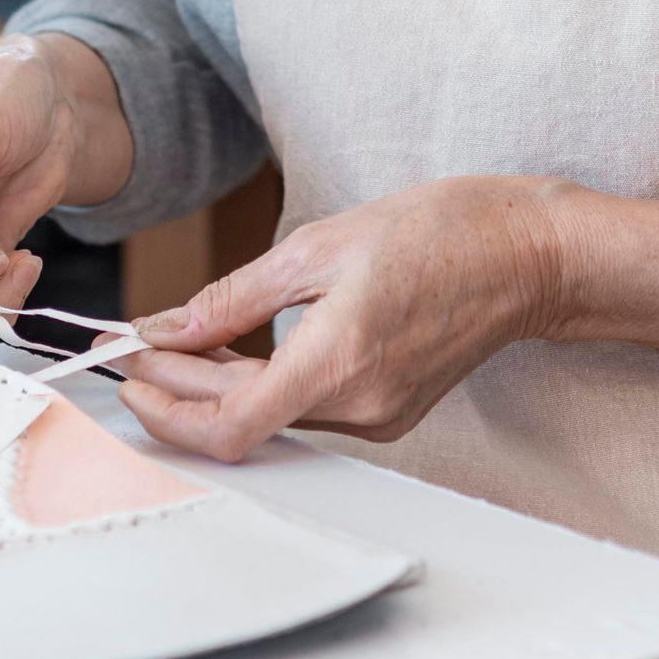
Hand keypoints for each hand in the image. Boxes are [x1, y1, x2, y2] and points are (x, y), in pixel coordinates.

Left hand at [117, 175, 570, 462]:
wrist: (527, 255)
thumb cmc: (441, 232)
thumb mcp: (321, 244)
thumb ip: (236, 295)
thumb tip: (169, 326)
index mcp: (339, 361)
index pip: (228, 426)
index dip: (166, 410)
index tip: (130, 373)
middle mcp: (359, 407)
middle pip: (241, 422)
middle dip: (178, 387)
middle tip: (135, 345)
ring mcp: (378, 418)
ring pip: (270, 419)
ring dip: (216, 387)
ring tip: (178, 341)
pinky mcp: (388, 413)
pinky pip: (304, 411)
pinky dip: (261, 385)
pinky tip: (238, 350)